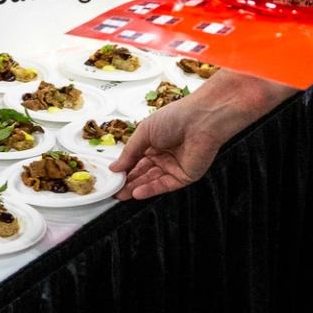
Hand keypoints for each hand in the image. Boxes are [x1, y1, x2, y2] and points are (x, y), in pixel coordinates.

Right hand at [111, 87, 264, 198]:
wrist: (201, 120)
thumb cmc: (175, 117)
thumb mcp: (144, 132)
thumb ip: (129, 152)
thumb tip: (114, 167)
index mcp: (154, 142)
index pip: (136, 159)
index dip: (124, 168)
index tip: (111, 177)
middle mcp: (164, 155)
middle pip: (142, 172)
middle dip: (128, 181)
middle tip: (113, 190)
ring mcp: (174, 167)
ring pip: (152, 181)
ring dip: (136, 187)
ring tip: (121, 194)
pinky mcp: (184, 176)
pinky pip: (164, 185)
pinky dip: (150, 189)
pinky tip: (137, 193)